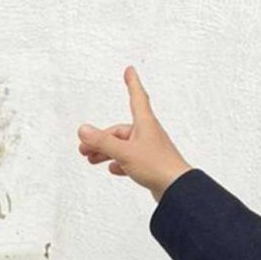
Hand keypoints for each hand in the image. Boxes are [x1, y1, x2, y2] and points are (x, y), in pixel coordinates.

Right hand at [78, 66, 192, 202]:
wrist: (178, 189)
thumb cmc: (157, 166)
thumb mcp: (124, 152)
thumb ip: (102, 142)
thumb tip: (83, 130)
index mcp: (145, 124)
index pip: (137, 97)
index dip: (132, 83)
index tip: (130, 70)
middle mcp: (148, 134)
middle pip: (120, 130)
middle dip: (101, 138)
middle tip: (84, 148)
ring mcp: (149, 150)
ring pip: (123, 146)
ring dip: (107, 151)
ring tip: (91, 159)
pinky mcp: (151, 165)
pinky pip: (131, 160)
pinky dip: (120, 163)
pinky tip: (114, 169)